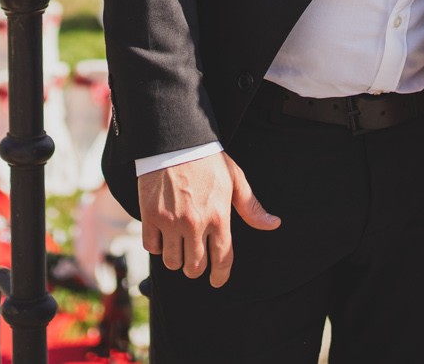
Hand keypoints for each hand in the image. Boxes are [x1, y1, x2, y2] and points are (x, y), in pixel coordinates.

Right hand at [136, 151, 279, 286]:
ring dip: (176, 259)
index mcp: (218, 216)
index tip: (216, 281)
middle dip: (196, 268)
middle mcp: (195, 224)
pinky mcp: (150, 216)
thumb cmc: (208, 160)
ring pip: (172, 262)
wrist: (175, 141)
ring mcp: (171, 221)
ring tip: (178, 248)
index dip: (220, 276)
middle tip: (195, 260)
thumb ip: (251, 207)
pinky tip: (162, 236)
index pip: (222, 259)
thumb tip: (273, 224)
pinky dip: (157, 246)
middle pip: (195, 266)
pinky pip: (151, 247)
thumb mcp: (235, 179)